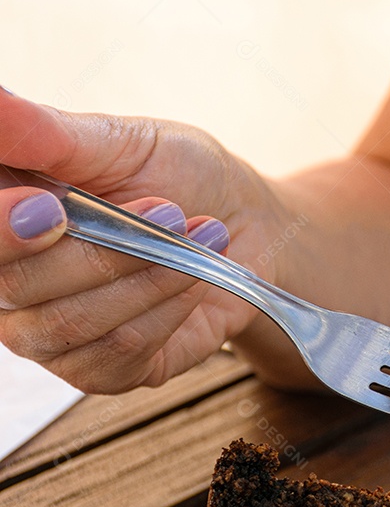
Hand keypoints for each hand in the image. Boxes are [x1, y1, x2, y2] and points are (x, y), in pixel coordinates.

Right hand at [0, 89, 286, 392]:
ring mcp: (51, 335)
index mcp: (5, 220)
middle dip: (106, 246)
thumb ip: (49, 134)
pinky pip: (120, 351)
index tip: (49, 205)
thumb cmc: (180, 178)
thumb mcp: (123, 143)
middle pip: (17, 284)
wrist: (248, 229)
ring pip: (72, 322)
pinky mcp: (102, 372)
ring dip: (147, 275)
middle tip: (169, 208)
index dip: (4, 229)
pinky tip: (196, 275)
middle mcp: (10, 283)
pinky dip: (168, 307)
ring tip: (197, 235)